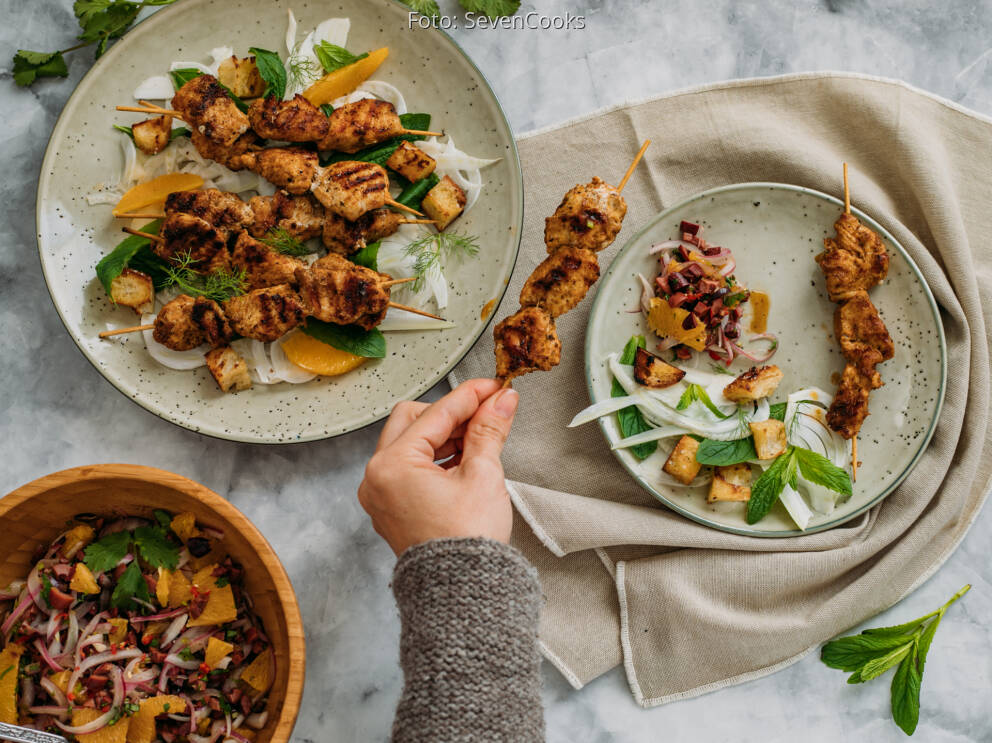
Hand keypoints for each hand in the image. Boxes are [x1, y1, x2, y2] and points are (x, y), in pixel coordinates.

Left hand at [358, 378, 518, 555]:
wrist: (463, 593)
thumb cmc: (467, 541)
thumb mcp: (483, 476)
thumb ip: (489, 430)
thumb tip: (501, 401)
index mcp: (392, 466)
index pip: (435, 414)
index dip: (470, 396)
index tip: (493, 388)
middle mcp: (377, 478)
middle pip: (412, 420)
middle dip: (450, 413)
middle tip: (485, 412)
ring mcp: (380, 495)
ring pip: (408, 443)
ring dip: (442, 435)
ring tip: (479, 437)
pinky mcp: (391, 509)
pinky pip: (407, 468)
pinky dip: (433, 458)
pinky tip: (462, 459)